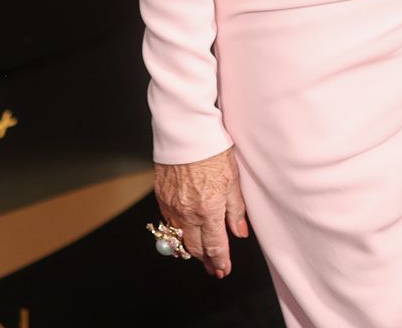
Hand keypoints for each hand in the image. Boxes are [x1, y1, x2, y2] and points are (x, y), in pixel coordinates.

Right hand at [153, 146, 249, 277]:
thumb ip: (236, 209)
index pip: (215, 246)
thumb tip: (240, 232)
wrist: (185, 130)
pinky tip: (183, 233)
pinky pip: (168, 223)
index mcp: (209, 209)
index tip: (224, 270)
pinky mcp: (161, 197)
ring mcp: (171, 206)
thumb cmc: (212, 149)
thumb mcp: (233, 178)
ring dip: (190, 249)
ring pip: (179, 238)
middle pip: (195, 247)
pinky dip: (176, 232)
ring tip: (200, 255)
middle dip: (205, 260)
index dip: (220, 261)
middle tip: (213, 267)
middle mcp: (187, 213)